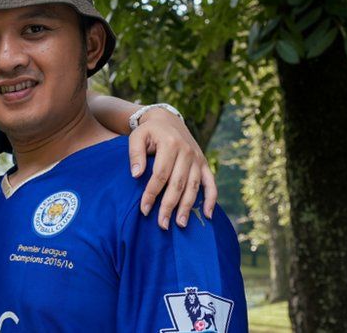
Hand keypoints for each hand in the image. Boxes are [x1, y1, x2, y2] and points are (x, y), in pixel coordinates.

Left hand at [128, 108, 216, 229]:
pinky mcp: (204, 163)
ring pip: (194, 186)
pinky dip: (211, 199)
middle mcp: (187, 152)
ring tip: (180, 224)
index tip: (144, 210)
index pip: (160, 175)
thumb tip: (136, 175)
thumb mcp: (137, 137)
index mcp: (170, 145)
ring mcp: (198, 159)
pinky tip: (208, 215)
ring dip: (188, 207)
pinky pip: (211, 183)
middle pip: (178, 184)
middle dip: (169, 206)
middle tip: (162, 225)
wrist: (167, 120)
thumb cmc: (148, 132)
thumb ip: (135, 155)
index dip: (152, 193)